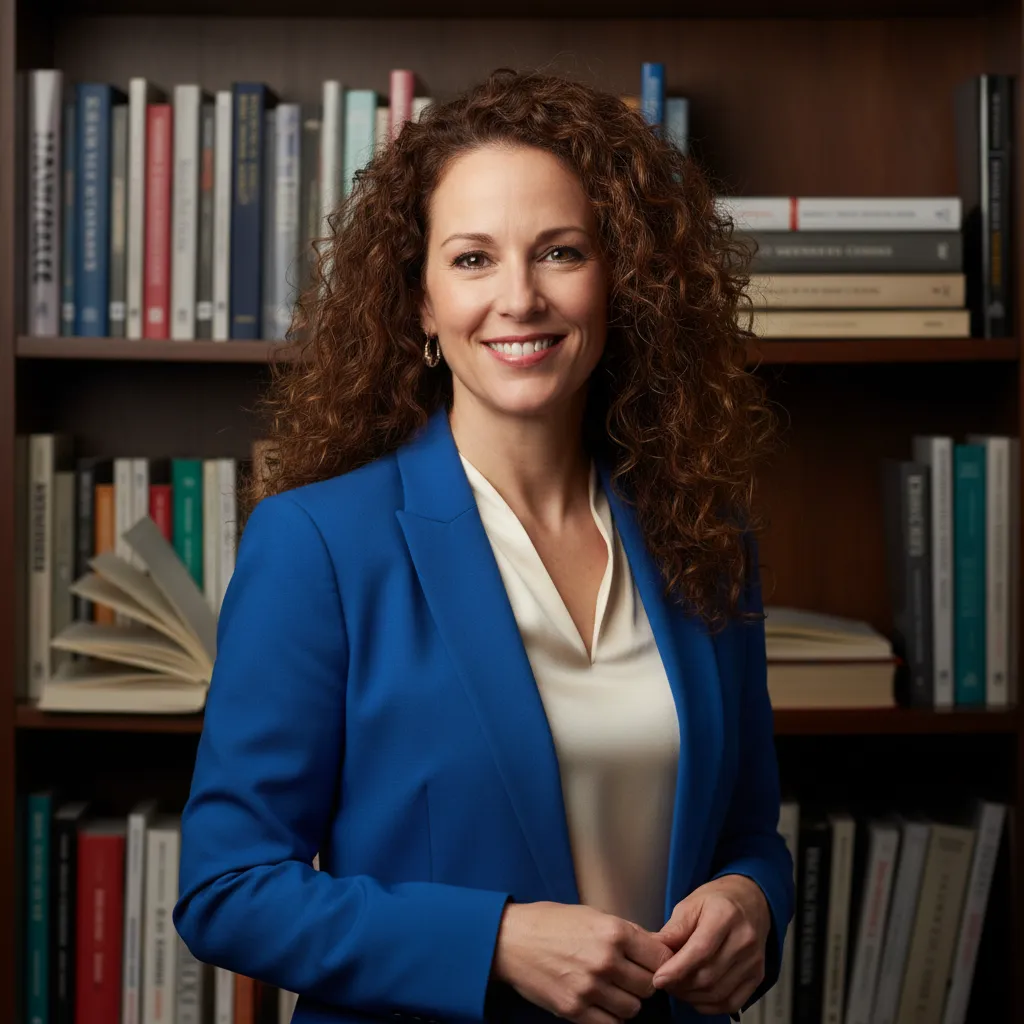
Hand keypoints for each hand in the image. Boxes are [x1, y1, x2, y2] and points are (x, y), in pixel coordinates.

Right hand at [491, 901, 673, 1023]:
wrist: (511, 941)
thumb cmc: (550, 923)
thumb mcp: (591, 914)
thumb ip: (624, 933)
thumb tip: (654, 948)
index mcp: (613, 931)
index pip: (661, 957)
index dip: (661, 961)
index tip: (654, 963)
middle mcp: (605, 960)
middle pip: (649, 985)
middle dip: (643, 981)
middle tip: (630, 975)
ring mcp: (590, 988)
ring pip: (632, 1008)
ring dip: (627, 1001)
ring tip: (612, 988)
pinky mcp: (575, 1010)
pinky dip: (610, 1017)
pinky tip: (601, 1003)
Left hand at [651, 875, 769, 1016]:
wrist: (750, 901)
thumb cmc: (715, 901)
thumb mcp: (690, 904)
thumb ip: (673, 930)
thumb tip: (654, 953)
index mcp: (725, 915)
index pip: (701, 950)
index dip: (677, 969)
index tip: (658, 979)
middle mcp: (744, 939)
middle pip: (709, 975)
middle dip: (680, 985)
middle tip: (663, 983)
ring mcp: (753, 960)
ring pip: (718, 993)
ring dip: (692, 997)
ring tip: (676, 987)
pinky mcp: (758, 976)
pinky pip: (731, 1002)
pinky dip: (709, 1005)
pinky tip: (695, 995)